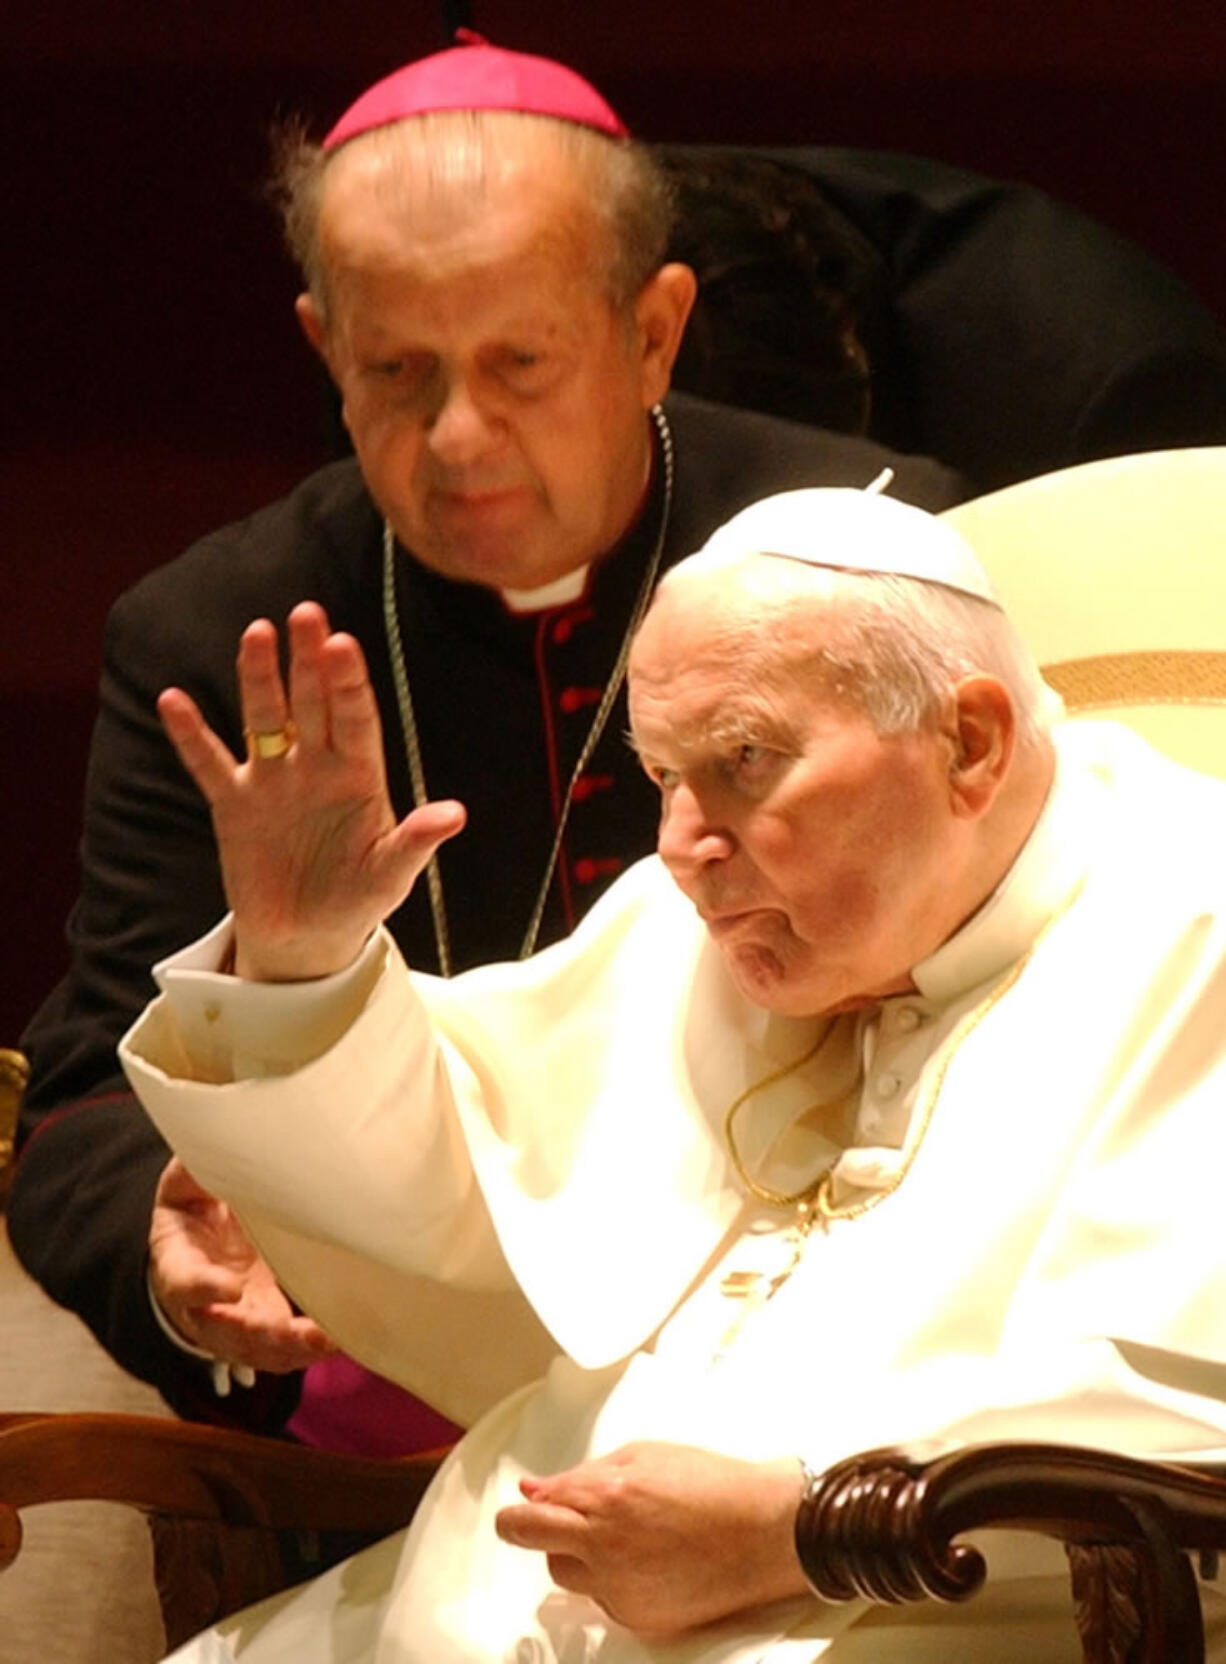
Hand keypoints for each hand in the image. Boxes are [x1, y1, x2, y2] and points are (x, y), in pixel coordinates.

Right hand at [149, 1156, 335, 1373]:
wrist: (200, 1245)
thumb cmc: (193, 1212)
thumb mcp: (184, 1188)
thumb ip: (194, 1173)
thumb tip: (216, 1144)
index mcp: (179, 1264)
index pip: (185, 1281)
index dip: (205, 1288)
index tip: (230, 1288)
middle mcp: (205, 1306)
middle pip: (224, 1331)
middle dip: (256, 1334)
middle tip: (286, 1330)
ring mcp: (237, 1322)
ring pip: (259, 1350)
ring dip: (291, 1349)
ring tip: (327, 1341)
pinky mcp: (268, 1327)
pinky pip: (285, 1351)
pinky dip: (310, 1350)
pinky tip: (340, 1338)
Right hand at [157, 600, 465, 980]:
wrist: (308, 937)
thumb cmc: (358, 899)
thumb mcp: (390, 874)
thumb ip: (415, 841)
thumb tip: (454, 814)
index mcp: (359, 774)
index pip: (356, 717)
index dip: (349, 682)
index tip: (343, 644)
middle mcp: (315, 765)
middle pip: (311, 702)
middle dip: (308, 660)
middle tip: (307, 613)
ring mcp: (273, 780)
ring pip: (264, 718)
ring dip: (259, 678)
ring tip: (256, 634)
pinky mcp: (234, 805)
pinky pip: (210, 764)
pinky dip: (192, 737)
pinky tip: (173, 701)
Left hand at [494, 1440, 807, 1635]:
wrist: (763, 1530)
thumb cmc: (710, 1483)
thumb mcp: (642, 1455)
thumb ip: (582, 1474)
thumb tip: (536, 1489)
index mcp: (604, 1499)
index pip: (530, 1511)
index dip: (525, 1504)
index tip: (525, 1503)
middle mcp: (604, 1549)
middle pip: (532, 1544)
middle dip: (528, 1528)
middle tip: (542, 1518)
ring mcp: (620, 1589)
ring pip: (566, 1575)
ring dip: (575, 1554)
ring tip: (616, 1534)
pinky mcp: (639, 1618)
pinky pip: (603, 1598)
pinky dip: (611, 1578)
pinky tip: (645, 1558)